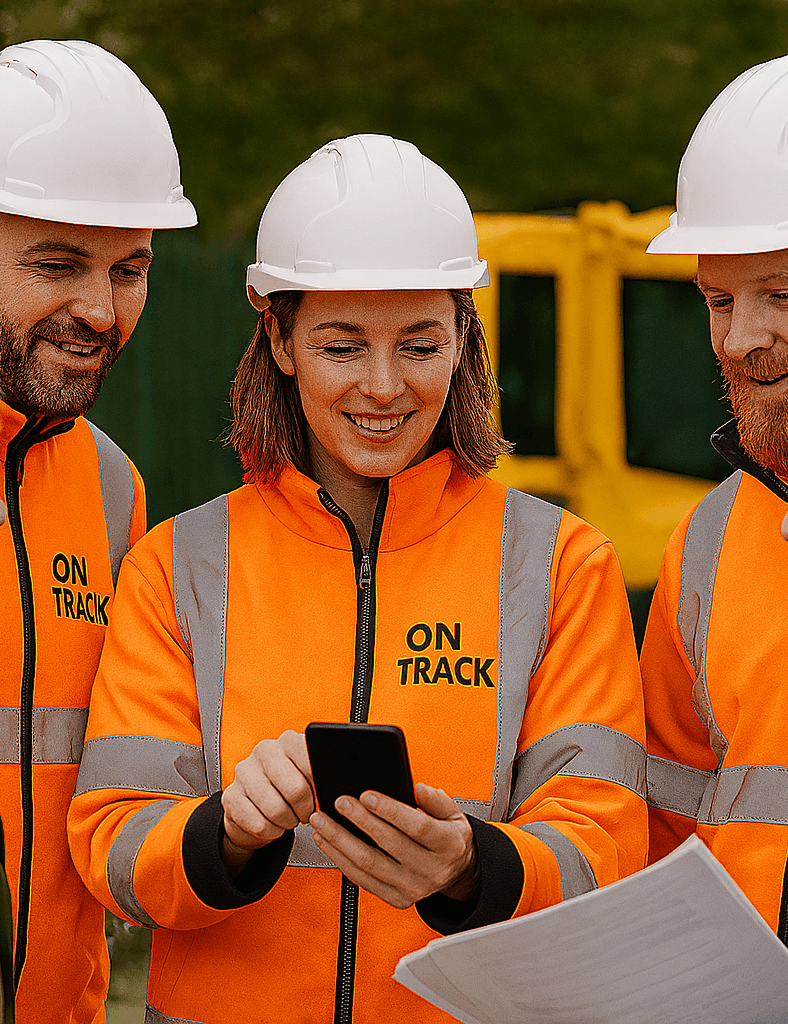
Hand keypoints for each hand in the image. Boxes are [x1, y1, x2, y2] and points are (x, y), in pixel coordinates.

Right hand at [221, 730, 313, 874]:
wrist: (256, 805)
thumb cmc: (290, 789)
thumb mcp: (309, 776)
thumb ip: (324, 775)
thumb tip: (346, 786)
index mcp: (288, 741)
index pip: (311, 761)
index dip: (319, 787)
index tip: (320, 796)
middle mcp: (265, 751)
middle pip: (295, 789)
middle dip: (305, 809)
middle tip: (306, 813)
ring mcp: (244, 773)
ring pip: (276, 810)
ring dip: (287, 822)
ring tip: (289, 818)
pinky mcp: (230, 797)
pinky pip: (258, 824)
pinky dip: (271, 832)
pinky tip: (272, 824)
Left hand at [309, 782, 476, 908]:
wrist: (457, 874)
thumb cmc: (450, 839)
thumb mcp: (454, 814)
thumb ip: (436, 800)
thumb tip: (418, 789)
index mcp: (448, 846)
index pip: (417, 827)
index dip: (390, 811)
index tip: (366, 795)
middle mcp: (431, 870)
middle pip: (388, 845)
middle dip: (359, 821)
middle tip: (339, 802)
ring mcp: (412, 888)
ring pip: (369, 865)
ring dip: (340, 841)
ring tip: (322, 822)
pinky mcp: (396, 898)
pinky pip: (362, 880)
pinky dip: (340, 860)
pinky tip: (327, 842)